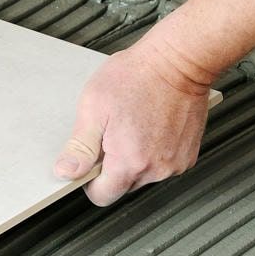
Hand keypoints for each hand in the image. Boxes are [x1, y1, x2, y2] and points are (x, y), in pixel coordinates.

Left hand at [54, 40, 213, 205]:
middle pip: (123, 186)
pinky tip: (151, 126)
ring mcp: (175, 163)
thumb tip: (66, 172)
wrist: (179, 60)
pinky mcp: (188, 155)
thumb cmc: (138, 76)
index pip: (102, 196)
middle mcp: (156, 169)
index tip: (92, 160)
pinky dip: (154, 151)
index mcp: (129, 162)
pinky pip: (162, 164)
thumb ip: (80, 147)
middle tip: (114, 133)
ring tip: (135, 125)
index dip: (91, 180)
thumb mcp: (95, 107)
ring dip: (135, 159)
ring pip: (143, 176)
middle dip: (113, 167)